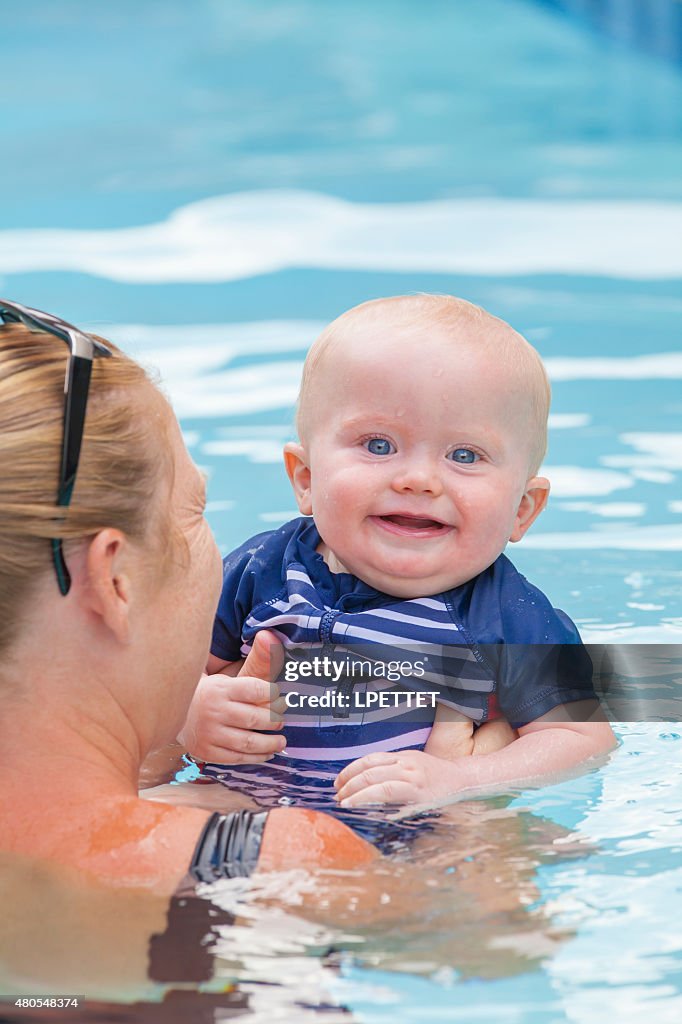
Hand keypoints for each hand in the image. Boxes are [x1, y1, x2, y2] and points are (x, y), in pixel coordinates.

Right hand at [178, 631, 287, 763]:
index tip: (281, 698)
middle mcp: (214, 710)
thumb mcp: (230, 676)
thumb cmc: (212, 693)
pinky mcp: (206, 751)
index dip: (273, 695)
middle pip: (255, 718)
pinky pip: (237, 758)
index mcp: (221, 688)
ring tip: (281, 741)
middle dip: (274, 721)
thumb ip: (256, 661)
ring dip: (271, 743)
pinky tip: (266, 752)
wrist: (177, 712)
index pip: (255, 690)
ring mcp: (209, 733)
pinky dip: (257, 757)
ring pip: (249, 742)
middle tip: (281, 720)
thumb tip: (271, 636)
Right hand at [334, 749, 458, 806]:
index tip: (346, 805)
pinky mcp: (403, 752)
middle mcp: (409, 769)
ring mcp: (405, 758)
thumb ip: (400, 812)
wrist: (460, 778)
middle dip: (351, 786)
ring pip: (371, 760)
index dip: (361, 797)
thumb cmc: (443, 800)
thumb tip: (373, 817)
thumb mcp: (425, 812)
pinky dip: (360, 764)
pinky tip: (351, 774)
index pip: (382, 790)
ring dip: (351, 772)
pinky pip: (377, 755)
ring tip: (338, 785)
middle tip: (338, 798)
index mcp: (416, 787)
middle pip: (373, 774)